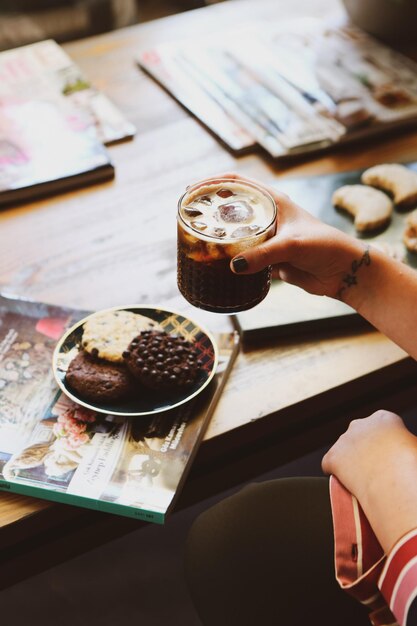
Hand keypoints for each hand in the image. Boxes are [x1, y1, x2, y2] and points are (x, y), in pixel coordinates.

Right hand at [197, 172, 365, 299]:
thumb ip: (262, 254)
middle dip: (211, 209)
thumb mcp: (292, 246)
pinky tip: (216, 263)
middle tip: (188, 217)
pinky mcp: (270, 258)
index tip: (192, 190)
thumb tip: (233, 266)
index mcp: (274, 201)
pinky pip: (245, 256)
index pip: (238, 182)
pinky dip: (231, 258)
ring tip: (197, 240)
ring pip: (237, 233)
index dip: (213, 182)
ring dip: (219, 235)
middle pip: (233, 207)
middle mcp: (269, 216)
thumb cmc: (324, 247)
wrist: (344, 271)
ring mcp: (268, 237)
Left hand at [322, 410, 416, 551]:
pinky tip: (343, 481)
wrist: (394, 483)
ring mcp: (344, 440)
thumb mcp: (415, 446)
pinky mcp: (332, 457)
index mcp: (384, 418)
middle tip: (376, 467)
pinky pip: (329, 464)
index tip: (390, 456)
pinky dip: (335, 472)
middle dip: (366, 447)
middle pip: (361, 434)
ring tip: (363, 477)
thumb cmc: (411, 467)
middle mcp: (360, 424)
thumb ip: (405, 443)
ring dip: (350, 459)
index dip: (386, 443)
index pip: (382, 426)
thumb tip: (404, 447)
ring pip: (344, 449)